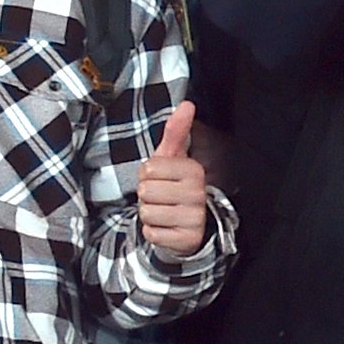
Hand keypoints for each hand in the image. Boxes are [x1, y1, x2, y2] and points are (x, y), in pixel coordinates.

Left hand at [134, 103, 211, 255]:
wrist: (188, 226)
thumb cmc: (174, 187)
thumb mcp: (173, 159)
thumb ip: (176, 132)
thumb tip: (187, 104)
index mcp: (194, 170)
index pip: (148, 168)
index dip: (147, 175)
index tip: (161, 180)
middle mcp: (198, 193)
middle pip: (145, 191)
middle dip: (147, 196)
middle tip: (162, 198)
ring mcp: (195, 218)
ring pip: (146, 212)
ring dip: (149, 215)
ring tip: (164, 212)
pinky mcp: (187, 239)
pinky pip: (151, 233)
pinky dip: (153, 232)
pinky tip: (166, 228)